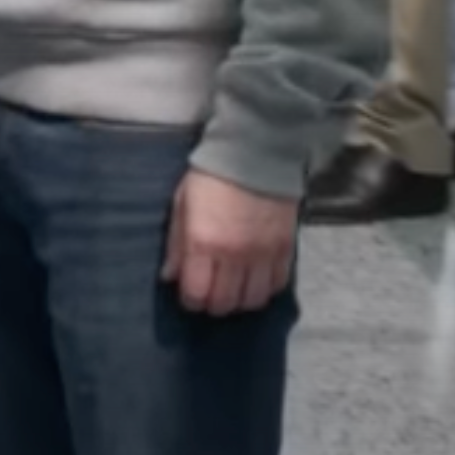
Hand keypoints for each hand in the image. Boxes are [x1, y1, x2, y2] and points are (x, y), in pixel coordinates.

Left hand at [163, 170, 298, 315]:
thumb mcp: (182, 204)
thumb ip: (175, 244)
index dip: (191, 301)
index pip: (197, 294)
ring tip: (235, 288)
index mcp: (203, 242)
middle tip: (211, 293)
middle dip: (214, 304)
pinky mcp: (285, 248)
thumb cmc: (212, 175)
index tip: (190, 293)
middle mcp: (233, 254)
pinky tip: (256, 278)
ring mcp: (262, 253)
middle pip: (224, 303)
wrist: (255, 151)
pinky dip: (265, 288)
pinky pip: (277, 285)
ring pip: (253, 300)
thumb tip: (169, 277)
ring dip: (241, 300)